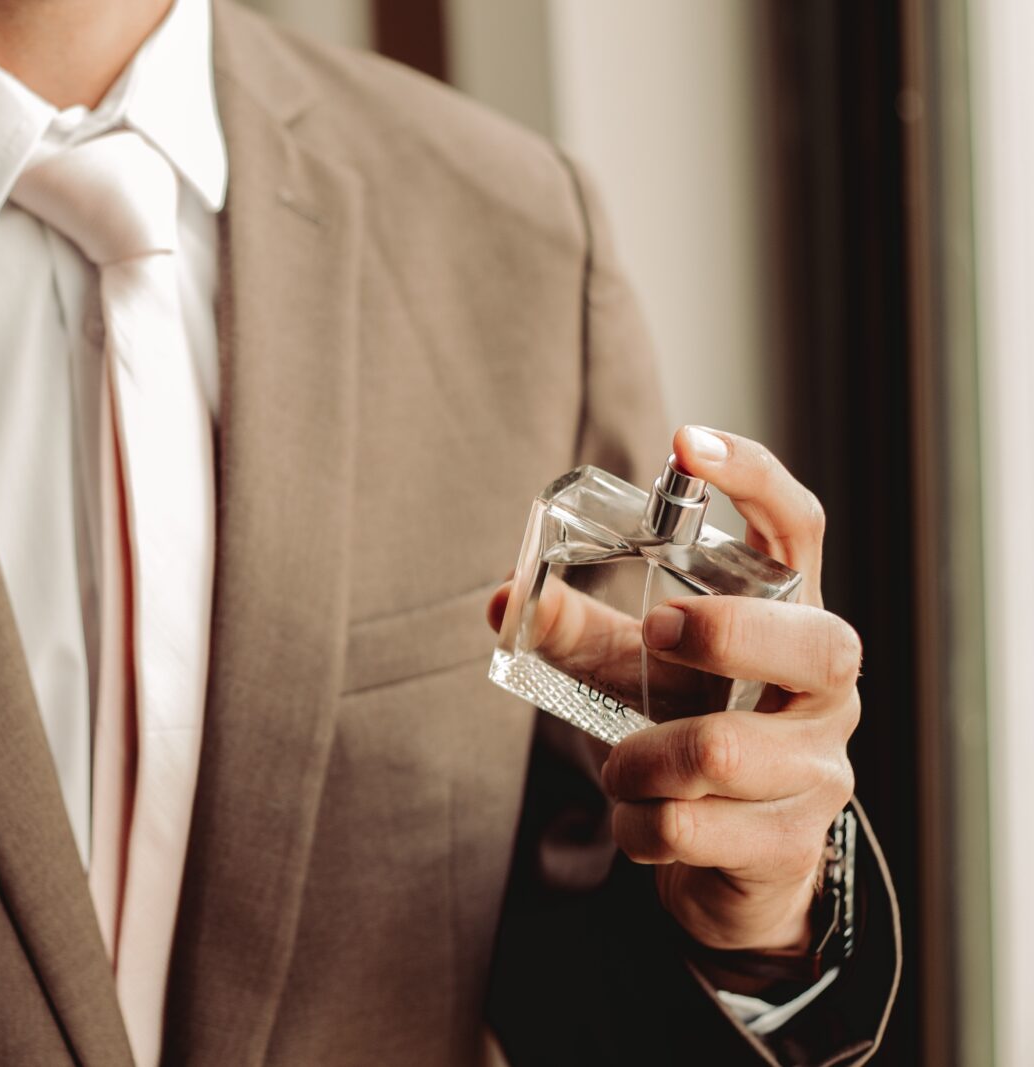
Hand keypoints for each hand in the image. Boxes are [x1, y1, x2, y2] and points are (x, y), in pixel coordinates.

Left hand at [599, 426, 859, 951]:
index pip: (799, 530)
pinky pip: (688, 829)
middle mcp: (825, 689)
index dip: (753, 479)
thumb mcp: (629, 672)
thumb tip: (503, 598)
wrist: (726, 864)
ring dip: (636, 764)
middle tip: (655, 633)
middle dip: (721, 635)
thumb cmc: (682, 735)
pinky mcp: (793, 846)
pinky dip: (636, 827)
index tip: (686, 443)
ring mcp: (821, 769)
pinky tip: (643, 824)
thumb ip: (573, 630)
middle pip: (813, 643)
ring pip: (719, 754)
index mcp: (789, 619)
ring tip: (624, 772)